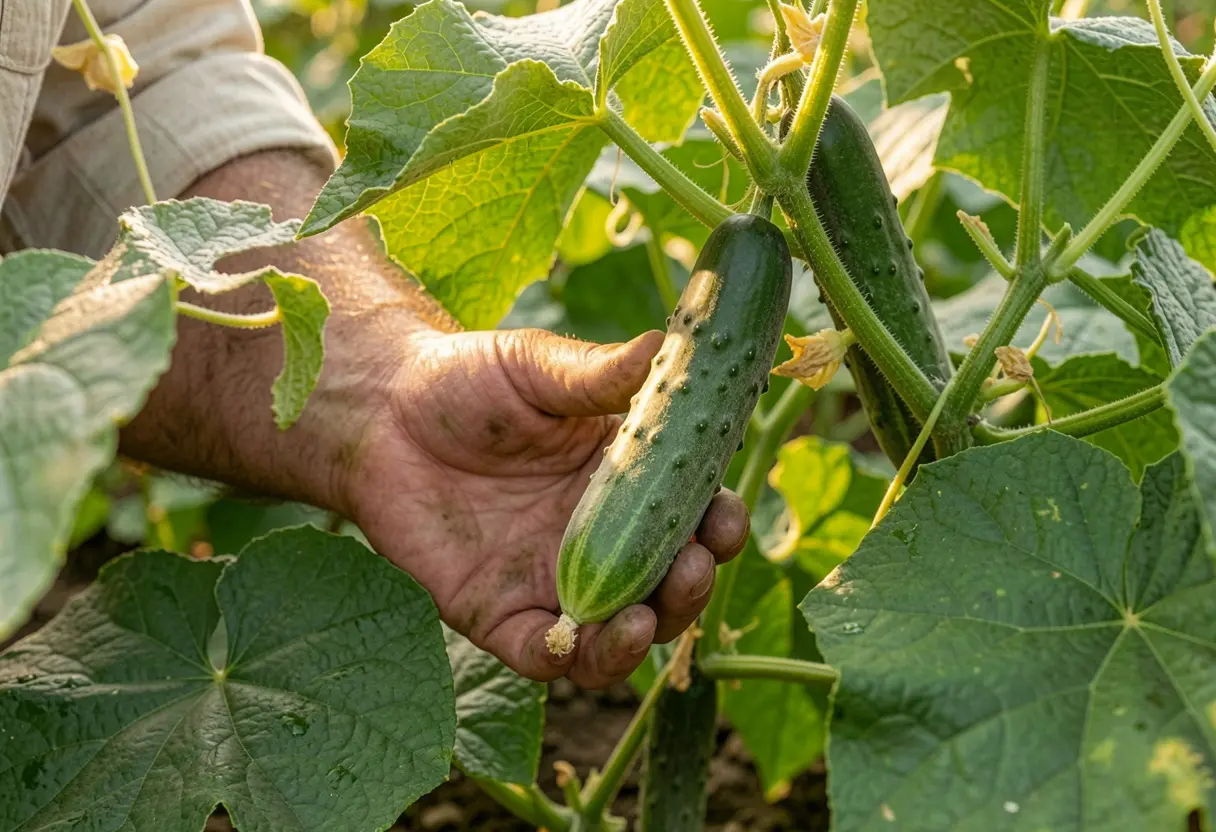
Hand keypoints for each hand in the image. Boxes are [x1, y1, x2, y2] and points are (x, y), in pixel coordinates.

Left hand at [342, 327, 749, 687]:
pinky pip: (543, 656)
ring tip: (645, 618)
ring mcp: (552, 582)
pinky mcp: (498, 614)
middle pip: (666, 584)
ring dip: (642, 637)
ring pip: (618, 635)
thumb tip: (670, 344)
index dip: (718, 522)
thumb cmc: (468, 380)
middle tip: (692, 565)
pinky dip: (567, 658)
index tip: (724, 515)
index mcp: (626, 482)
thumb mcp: (540, 369)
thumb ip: (603, 373)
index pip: (692, 514)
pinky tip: (573, 638)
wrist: (381, 412)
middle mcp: (600, 541)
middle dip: (691, 586)